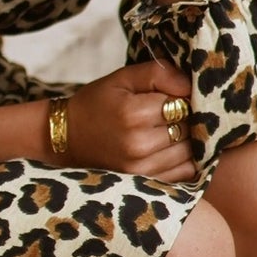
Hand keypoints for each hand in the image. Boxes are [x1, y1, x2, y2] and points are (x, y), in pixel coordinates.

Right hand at [65, 61, 196, 182]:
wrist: (66, 139)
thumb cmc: (96, 104)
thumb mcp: (122, 78)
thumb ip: (158, 74)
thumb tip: (190, 86)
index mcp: (132, 113)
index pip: (181, 102)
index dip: (179, 97)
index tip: (166, 96)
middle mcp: (138, 144)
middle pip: (187, 126)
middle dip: (184, 118)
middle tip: (166, 114)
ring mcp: (141, 168)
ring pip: (189, 150)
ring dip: (184, 139)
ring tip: (164, 131)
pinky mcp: (144, 182)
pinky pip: (185, 171)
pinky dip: (182, 159)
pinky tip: (166, 149)